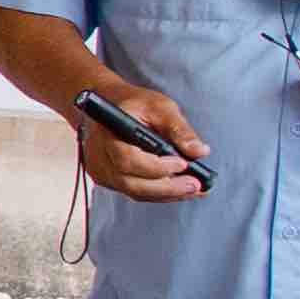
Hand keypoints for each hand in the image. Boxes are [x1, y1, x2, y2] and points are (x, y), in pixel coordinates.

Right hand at [74, 80, 211, 201]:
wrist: (114, 105)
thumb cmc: (136, 104)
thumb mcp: (161, 107)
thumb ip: (179, 129)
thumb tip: (199, 151)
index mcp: (108, 133)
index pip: (127, 160)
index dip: (156, 167)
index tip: (183, 164)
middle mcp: (99, 156)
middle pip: (130, 183)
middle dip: (166, 188)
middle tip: (195, 185)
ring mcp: (102, 170)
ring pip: (135, 191)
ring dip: (167, 194)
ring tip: (194, 188)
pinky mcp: (110, 179)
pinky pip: (136, 192)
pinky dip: (160, 193)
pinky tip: (181, 188)